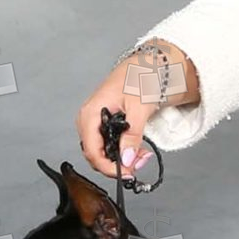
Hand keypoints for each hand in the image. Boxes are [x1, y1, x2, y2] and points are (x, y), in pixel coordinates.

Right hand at [77, 42, 180, 179]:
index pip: (91, 149)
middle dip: (117, 164)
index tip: (124, 173)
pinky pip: (110, 144)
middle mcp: (90, 118)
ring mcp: (97, 122)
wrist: (149, 65)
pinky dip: (123, 151)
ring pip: (103, 151)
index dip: (106, 166)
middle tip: (137, 164)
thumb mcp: (139, 107)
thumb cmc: (140, 77)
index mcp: (91, 112)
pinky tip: (137, 150)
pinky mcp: (106, 124)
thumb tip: (126, 159)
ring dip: (122, 159)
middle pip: (95, 153)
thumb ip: (132, 136)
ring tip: (142, 156)